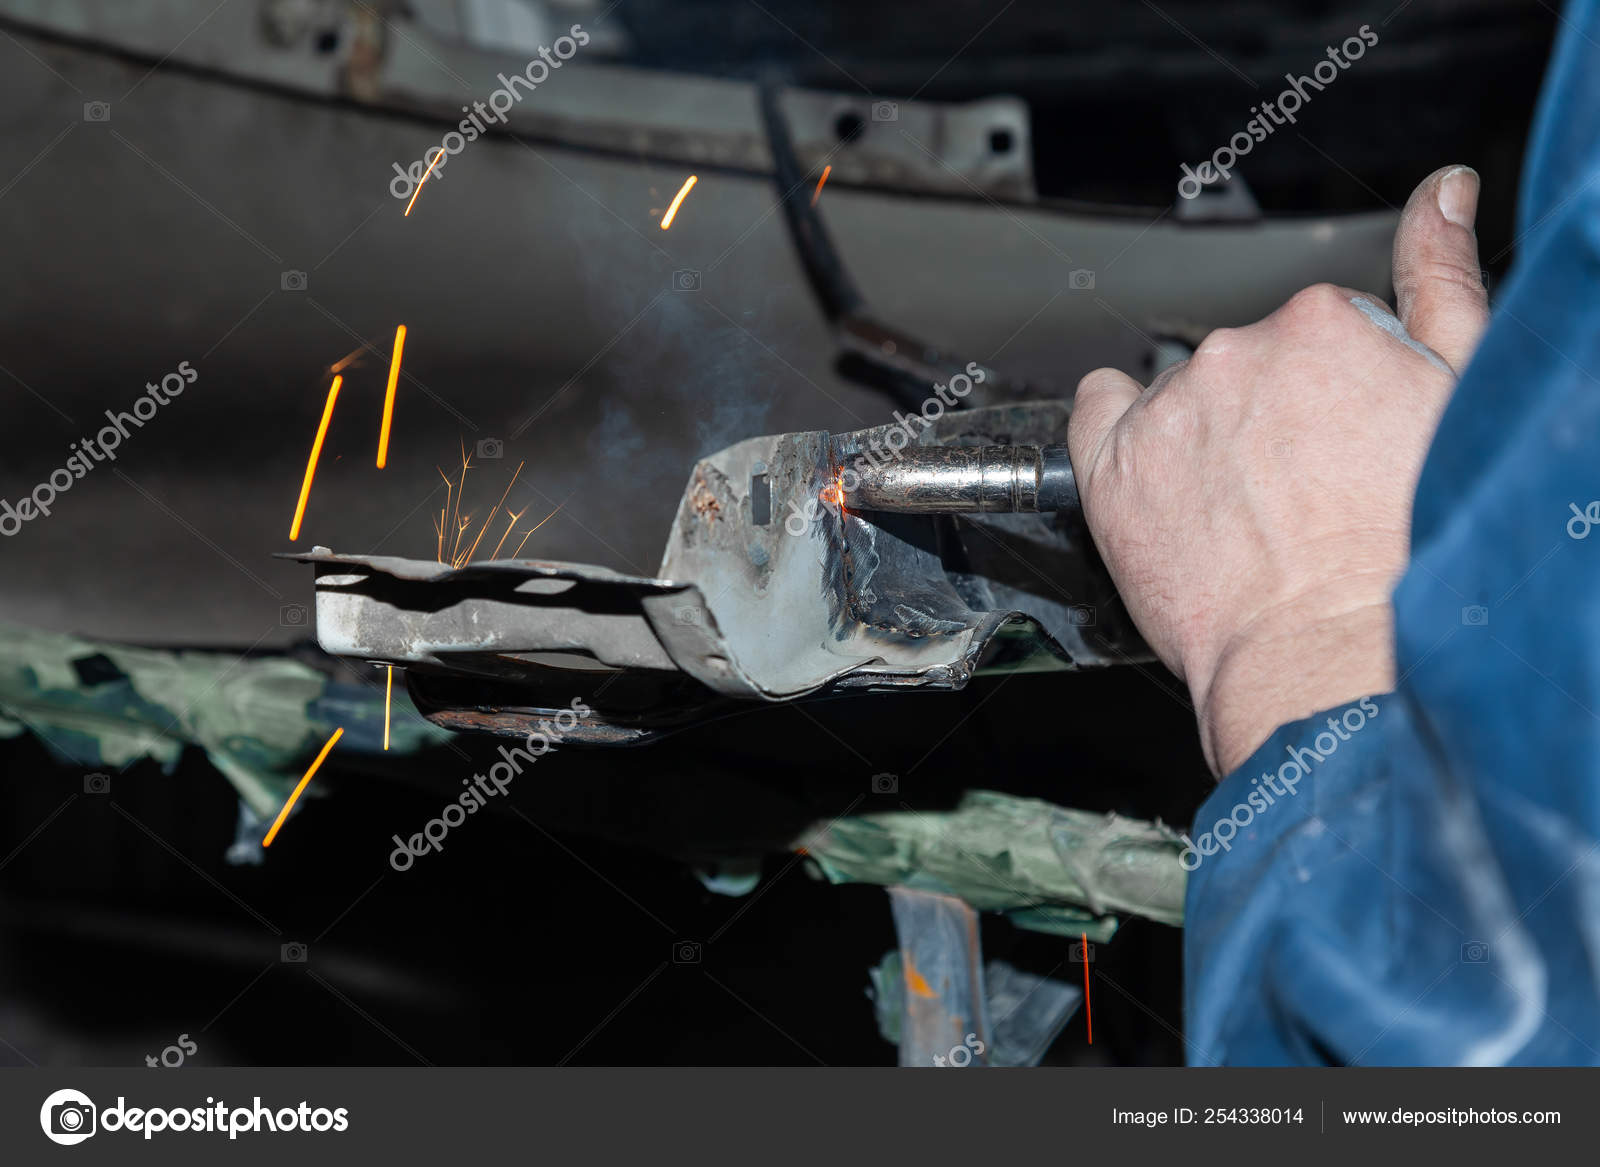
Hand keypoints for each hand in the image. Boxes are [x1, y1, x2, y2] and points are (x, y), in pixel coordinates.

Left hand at [1069, 166, 1489, 774]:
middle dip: (1271, 415)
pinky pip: (1094, 410)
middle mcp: (1236, 353)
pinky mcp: (1111, 467)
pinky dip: (1115, 429)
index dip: (1335, 396)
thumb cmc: (1407, 551)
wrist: (1335, 653)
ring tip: (1244, 511)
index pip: (1316, 333)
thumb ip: (1444, 279)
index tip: (1343, 446)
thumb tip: (1445, 193)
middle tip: (1301, 491)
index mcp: (1324, 322)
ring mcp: (1168, 409)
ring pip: (1180, 398)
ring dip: (1204, 436)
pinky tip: (1154, 472)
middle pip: (1246, 366)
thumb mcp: (1459, 393)